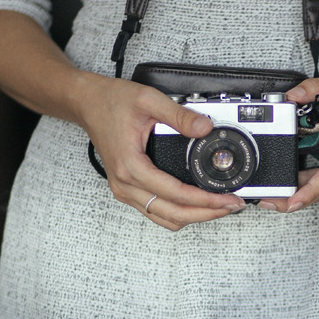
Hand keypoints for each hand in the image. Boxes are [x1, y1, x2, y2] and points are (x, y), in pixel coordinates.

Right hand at [78, 73, 246, 230]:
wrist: (87, 103)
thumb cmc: (111, 102)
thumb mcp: (148, 100)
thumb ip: (179, 115)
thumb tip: (205, 127)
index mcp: (130, 166)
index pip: (176, 194)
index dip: (206, 200)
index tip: (227, 199)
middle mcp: (125, 184)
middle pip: (173, 215)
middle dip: (206, 213)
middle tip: (231, 206)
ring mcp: (124, 190)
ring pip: (165, 218)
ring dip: (193, 217)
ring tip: (219, 207)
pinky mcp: (127, 189)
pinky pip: (156, 212)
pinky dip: (179, 213)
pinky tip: (197, 204)